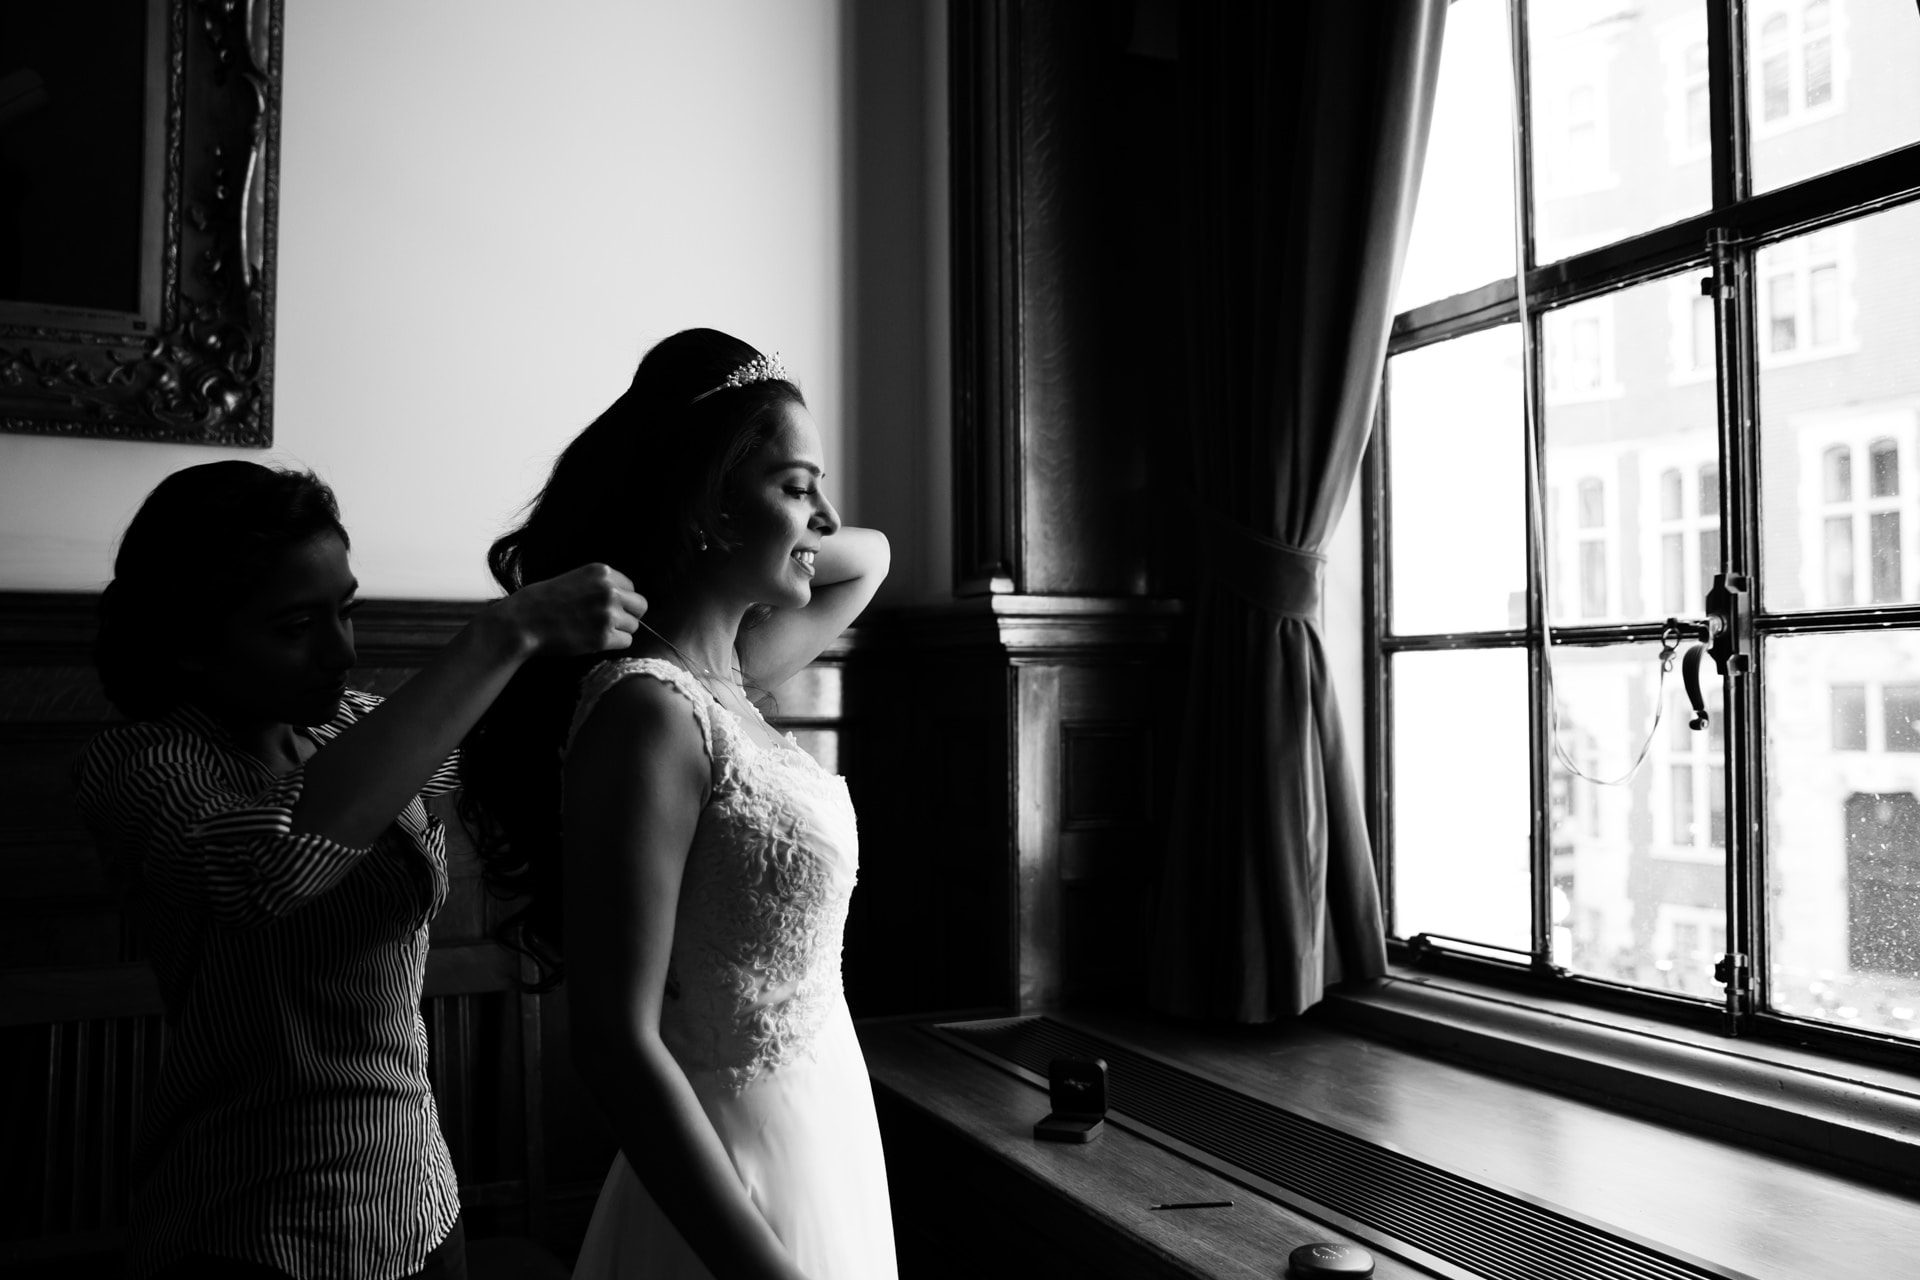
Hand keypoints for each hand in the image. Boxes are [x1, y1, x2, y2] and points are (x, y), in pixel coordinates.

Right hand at [492, 563, 646, 657]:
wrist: (523, 622)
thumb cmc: (543, 601)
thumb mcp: (575, 579)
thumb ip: (600, 585)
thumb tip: (625, 598)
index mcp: (602, 572)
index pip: (632, 587)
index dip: (621, 600)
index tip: (606, 607)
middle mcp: (609, 590)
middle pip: (640, 606)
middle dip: (628, 615)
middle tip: (610, 623)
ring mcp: (608, 614)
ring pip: (634, 626)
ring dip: (619, 631)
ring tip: (595, 631)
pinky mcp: (603, 637)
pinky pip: (626, 642)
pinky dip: (614, 644)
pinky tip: (595, 641)